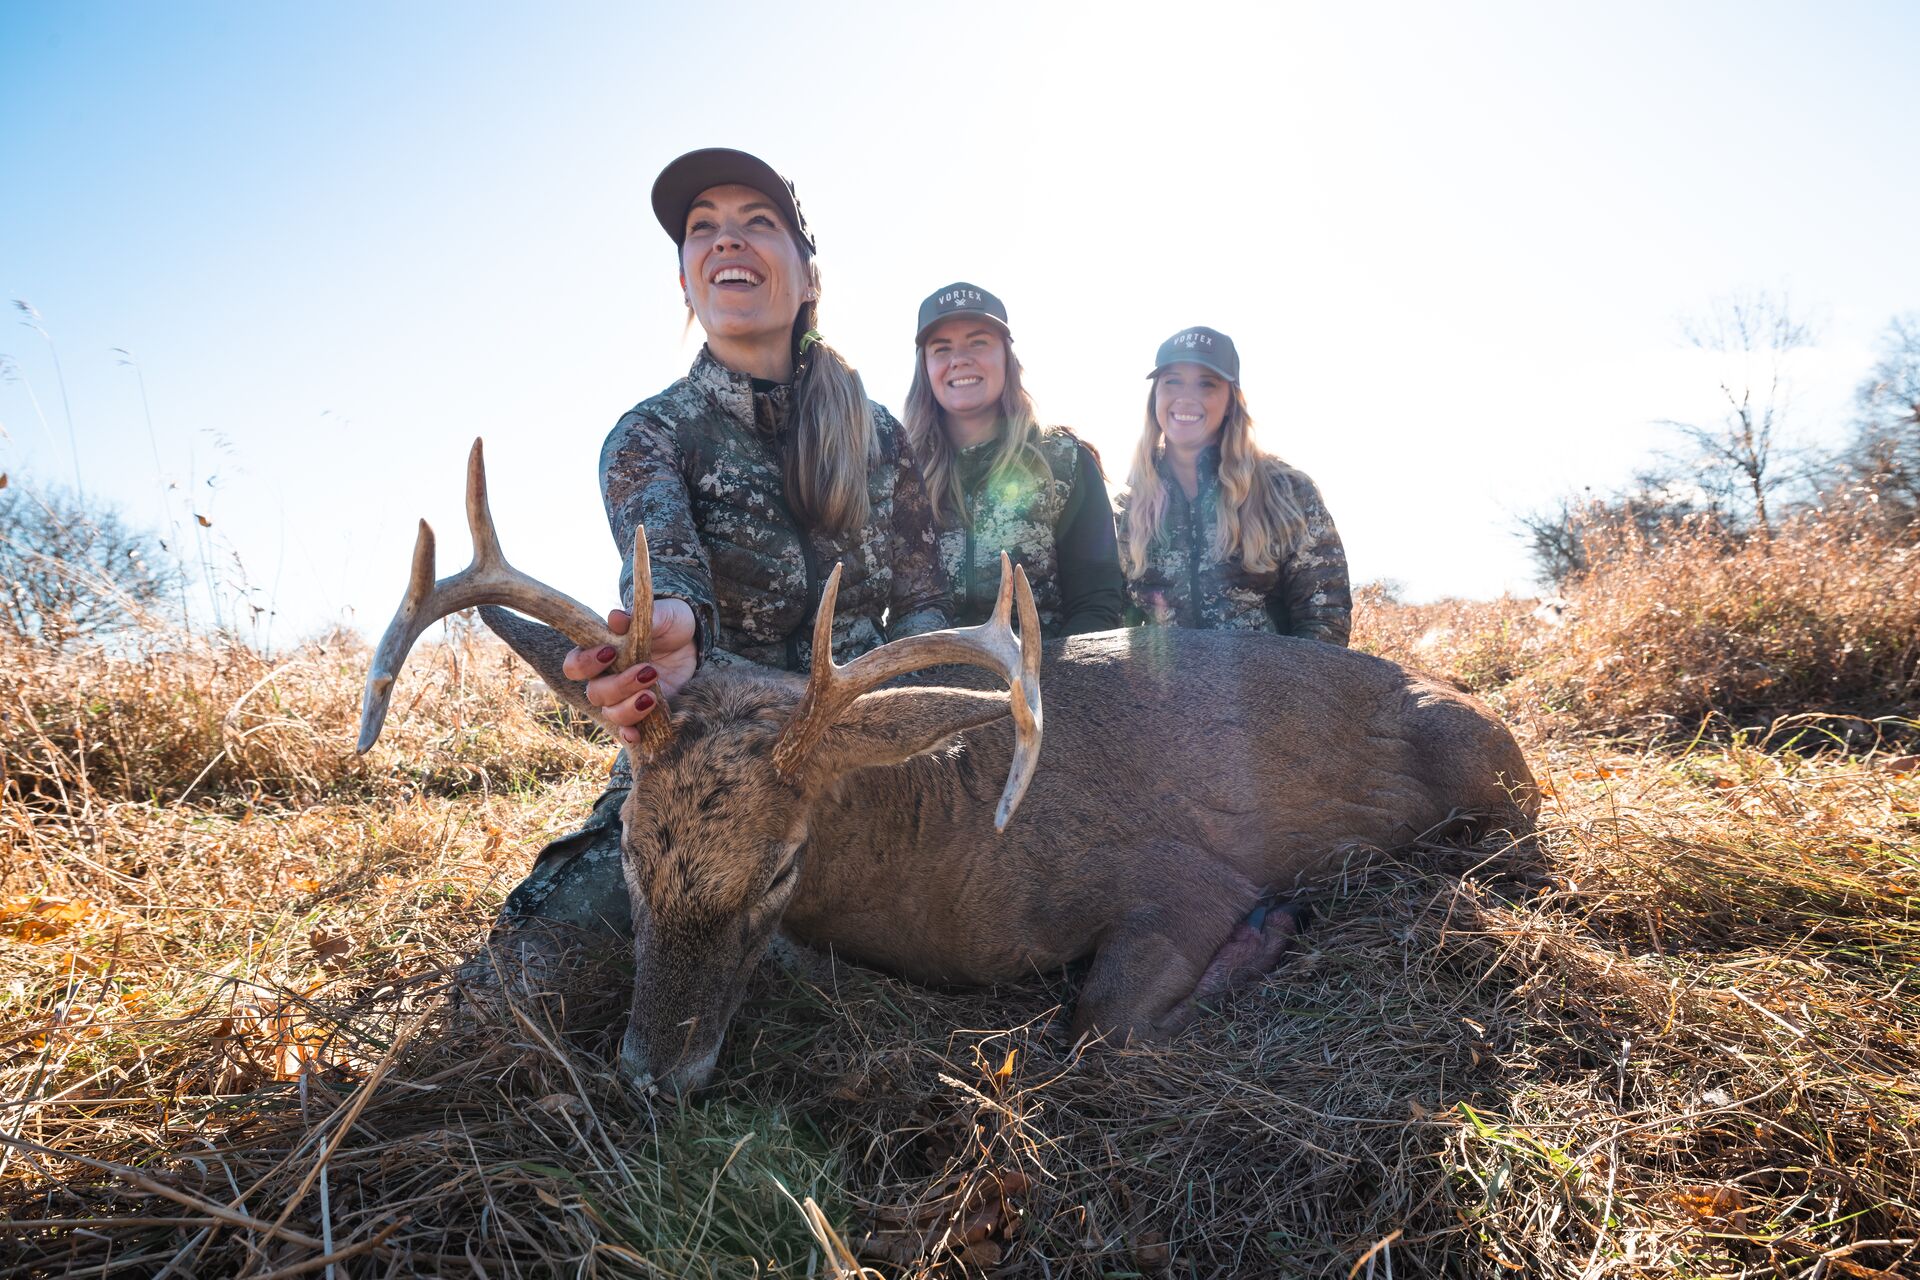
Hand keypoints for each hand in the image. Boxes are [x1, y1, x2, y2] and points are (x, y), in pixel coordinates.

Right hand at [561, 598, 698, 743]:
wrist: (694, 643)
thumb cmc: (670, 623)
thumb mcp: (661, 615)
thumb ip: (638, 618)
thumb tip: (616, 618)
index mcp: (601, 652)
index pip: (575, 665)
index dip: (586, 663)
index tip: (612, 651)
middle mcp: (607, 678)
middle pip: (595, 693)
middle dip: (619, 685)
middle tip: (649, 671)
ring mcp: (624, 699)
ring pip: (611, 713)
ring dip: (629, 708)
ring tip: (652, 695)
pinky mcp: (643, 713)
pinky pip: (628, 730)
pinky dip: (629, 734)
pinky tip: (637, 734)